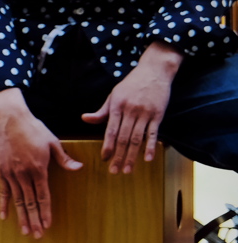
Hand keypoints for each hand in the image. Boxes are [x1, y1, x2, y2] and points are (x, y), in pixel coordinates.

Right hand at [0, 88, 82, 237]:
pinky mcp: (1, 171)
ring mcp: (11, 174)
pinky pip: (3, 191)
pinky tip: (4, 217)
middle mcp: (24, 174)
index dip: (46, 212)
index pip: (44, 196)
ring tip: (25, 231)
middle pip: (30, 202)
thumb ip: (64, 158)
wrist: (10, 120)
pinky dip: (4, 205)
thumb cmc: (33, 129)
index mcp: (39, 168)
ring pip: (18, 200)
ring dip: (21, 217)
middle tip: (37, 235)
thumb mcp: (53, 142)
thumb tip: (78, 167)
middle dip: (34, 220)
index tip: (48, 224)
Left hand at [81, 41, 182, 173]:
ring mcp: (145, 113)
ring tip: (127, 170)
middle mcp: (130, 111)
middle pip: (123, 138)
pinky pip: (153, 133)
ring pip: (137, 138)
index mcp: (117, 106)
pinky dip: (150, 147)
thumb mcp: (113, 95)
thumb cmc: (131, 85)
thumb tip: (84, 119)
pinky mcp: (158, 114)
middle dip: (118, 156)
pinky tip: (147, 159)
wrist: (154, 71)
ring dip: (132, 156)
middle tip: (114, 171)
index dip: (107, 146)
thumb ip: (101, 111)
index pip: (110, 130)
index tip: (104, 159)